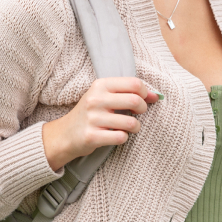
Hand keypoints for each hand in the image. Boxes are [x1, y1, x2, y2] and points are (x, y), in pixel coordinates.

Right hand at [42, 77, 159, 170]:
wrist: (65, 134)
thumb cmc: (91, 113)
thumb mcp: (105, 96)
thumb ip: (129, 92)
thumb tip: (157, 96)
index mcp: (101, 85)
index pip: (134, 83)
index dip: (145, 93)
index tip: (144, 100)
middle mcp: (96, 99)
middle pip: (135, 100)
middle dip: (142, 109)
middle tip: (138, 114)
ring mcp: (93, 118)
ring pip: (131, 123)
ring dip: (135, 127)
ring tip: (129, 127)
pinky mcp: (92, 136)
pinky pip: (121, 137)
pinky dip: (123, 138)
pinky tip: (117, 136)